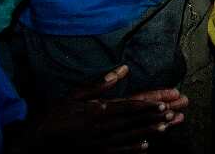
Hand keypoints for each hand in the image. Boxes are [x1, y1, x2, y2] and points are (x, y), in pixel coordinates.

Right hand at [38, 65, 185, 152]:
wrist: (36, 142)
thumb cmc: (54, 115)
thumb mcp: (74, 95)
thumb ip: (100, 84)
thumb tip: (123, 69)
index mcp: (98, 111)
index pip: (129, 105)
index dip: (148, 104)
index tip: (165, 102)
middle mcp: (102, 128)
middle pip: (136, 119)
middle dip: (158, 115)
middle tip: (177, 111)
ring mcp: (100, 143)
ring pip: (131, 135)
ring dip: (151, 130)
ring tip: (170, 125)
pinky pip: (119, 152)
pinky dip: (133, 149)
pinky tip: (147, 147)